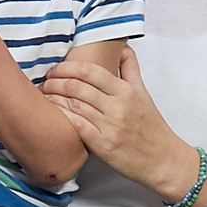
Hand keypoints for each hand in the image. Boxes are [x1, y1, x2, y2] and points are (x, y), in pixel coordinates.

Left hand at [45, 45, 186, 195]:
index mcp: (126, 91)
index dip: (67, 67)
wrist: (163, 159)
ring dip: (53, 97)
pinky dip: (61, 116)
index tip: (56, 69)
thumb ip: (131, 69)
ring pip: (73, 105)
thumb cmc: (152, 126)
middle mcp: (117, 106)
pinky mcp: (103, 145)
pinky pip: (76, 126)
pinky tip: (51, 113)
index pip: (90, 71)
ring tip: (44, 94)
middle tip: (45, 81)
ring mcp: (110, 127)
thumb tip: (123, 48)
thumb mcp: (144, 93)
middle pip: (77, 86)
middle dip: (55, 81)